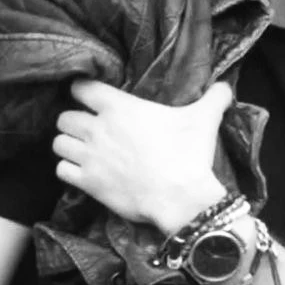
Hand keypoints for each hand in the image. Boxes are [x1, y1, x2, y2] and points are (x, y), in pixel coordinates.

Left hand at [53, 80, 231, 234]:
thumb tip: (226, 87)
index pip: (81, 88)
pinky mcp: (87, 182)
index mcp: (119, 106)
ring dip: (68, 145)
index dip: (83, 91)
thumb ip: (214, 97)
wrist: (181, 198)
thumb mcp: (204, 119)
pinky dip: (68, 170)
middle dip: (73, 121)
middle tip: (88, 128)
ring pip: (58, 143)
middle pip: (64, 117)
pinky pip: (61, 170)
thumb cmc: (189, 154)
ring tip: (80, 149)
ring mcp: (89, 156)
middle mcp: (97, 128)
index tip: (91, 97)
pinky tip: (81, 171)